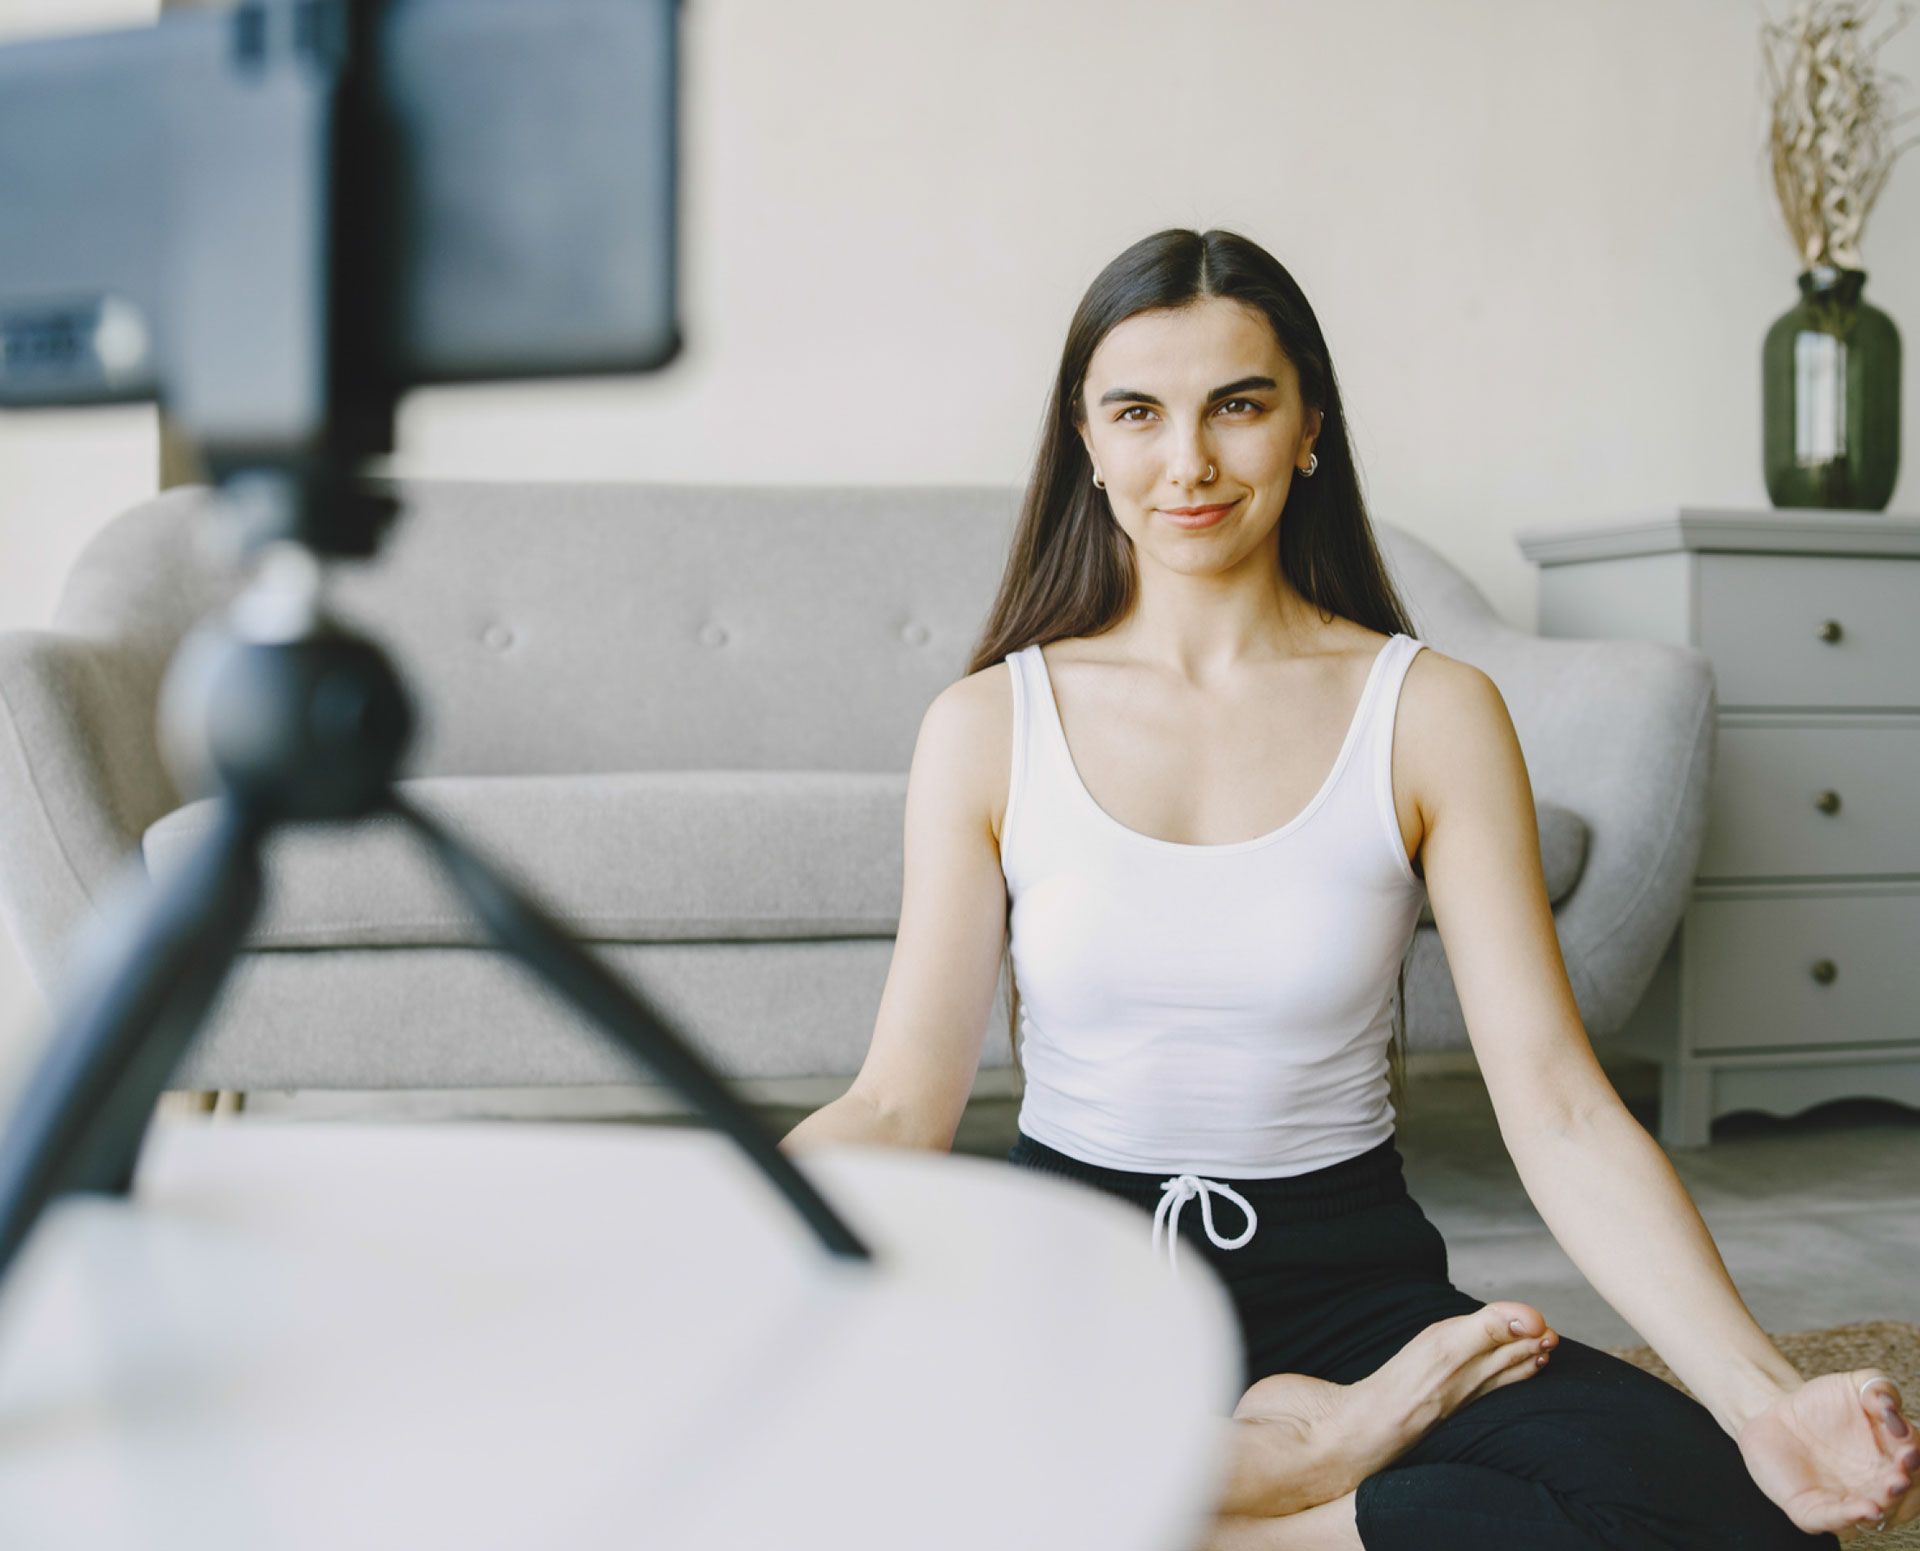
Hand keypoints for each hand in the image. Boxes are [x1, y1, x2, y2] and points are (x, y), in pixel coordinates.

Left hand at [1737, 1371, 1918, 1540]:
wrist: (1773, 1416)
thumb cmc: (1821, 1404)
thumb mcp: (1852, 1386)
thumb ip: (1878, 1388)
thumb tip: (1890, 1406)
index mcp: (1892, 1459)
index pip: (1915, 1465)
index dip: (1915, 1459)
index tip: (1908, 1448)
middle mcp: (1876, 1486)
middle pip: (1903, 1496)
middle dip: (1905, 1489)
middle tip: (1900, 1476)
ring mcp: (1847, 1500)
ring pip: (1876, 1515)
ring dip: (1885, 1507)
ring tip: (1886, 1494)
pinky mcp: (1813, 1510)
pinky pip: (1833, 1520)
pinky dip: (1850, 1517)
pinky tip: (1865, 1509)